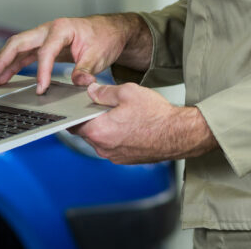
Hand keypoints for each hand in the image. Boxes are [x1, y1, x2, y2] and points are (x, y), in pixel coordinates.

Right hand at [0, 14, 150, 94]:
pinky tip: (3, 76)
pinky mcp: (45, 46)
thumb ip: (86, 69)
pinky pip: (25, 55)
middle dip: (4, 57)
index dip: (42, 71)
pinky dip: (13, 65)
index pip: (46, 51)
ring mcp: (45, 37)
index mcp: (62, 28)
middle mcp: (49, 30)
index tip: (40, 89)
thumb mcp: (99, 54)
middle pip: (20, 42)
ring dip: (3, 61)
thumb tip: (80, 83)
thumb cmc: (104, 38)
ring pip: (18, 48)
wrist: (110, 31)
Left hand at [72, 82, 217, 163]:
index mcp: (99, 131)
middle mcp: (104, 148)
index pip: (73, 124)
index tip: (71, 104)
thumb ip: (104, 92)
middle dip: (87, 118)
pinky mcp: (126, 159)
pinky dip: (113, 135)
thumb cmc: (155, 114)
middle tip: (94, 102)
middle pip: (85, 132)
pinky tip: (124, 123)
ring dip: (101, 126)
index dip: (71, 113)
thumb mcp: (127, 92)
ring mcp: (115, 156)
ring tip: (113, 111)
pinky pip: (112, 145)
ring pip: (99, 139)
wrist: (179, 134)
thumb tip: (90, 91)